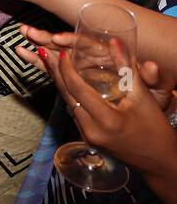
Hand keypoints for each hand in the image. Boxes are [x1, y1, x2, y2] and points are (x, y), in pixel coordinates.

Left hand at [45, 49, 176, 176]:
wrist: (160, 162)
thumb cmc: (156, 128)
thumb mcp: (143, 96)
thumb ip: (126, 68)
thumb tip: (115, 41)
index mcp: (107, 120)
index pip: (77, 90)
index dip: (67, 69)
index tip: (61, 51)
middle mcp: (91, 130)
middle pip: (66, 96)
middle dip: (55, 72)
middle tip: (43, 52)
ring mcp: (87, 136)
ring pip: (67, 104)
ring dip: (59, 83)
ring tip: (50, 62)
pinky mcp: (87, 138)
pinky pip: (73, 112)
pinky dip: (68, 95)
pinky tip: (64, 81)